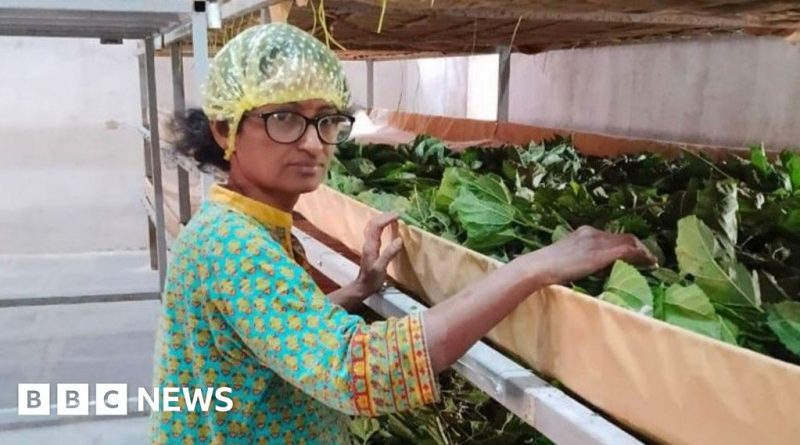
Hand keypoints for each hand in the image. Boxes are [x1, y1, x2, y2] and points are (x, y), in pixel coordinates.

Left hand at [351, 212, 403, 298]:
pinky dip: (381, 224)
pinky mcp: (370, 246)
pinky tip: (387, 226)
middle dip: (385, 215)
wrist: (362, 286)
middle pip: (373, 222)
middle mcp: (368, 242)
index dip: (387, 218)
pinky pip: (374, 230)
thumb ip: (389, 254)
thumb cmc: (372, 279)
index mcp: (371, 246)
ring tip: (394, 217)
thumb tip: (399, 240)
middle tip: (398, 214)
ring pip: (372, 225)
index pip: (377, 226)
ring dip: (382, 218)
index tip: (399, 215)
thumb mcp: (381, 268)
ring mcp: (368, 244)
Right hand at [523, 226, 656, 284]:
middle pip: (624, 236)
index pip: (612, 236)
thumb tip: (587, 268)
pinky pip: (627, 250)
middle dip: (639, 247)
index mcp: (584, 232)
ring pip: (628, 241)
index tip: (635, 255)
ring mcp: (597, 242)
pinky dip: (640, 256)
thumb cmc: (546, 268)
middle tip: (649, 259)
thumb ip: (580, 258)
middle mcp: (593, 233)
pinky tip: (649, 263)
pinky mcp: (600, 253)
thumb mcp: (566, 258)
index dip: (626, 244)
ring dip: (643, 252)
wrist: (539, 267)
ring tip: (652, 262)